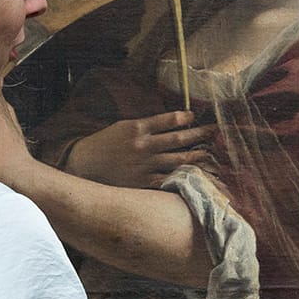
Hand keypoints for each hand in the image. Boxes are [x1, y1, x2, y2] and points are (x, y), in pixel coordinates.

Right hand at [64, 111, 215, 188]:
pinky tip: (194, 174)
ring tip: (209, 153)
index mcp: (138, 128)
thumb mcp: (123, 127)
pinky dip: (183, 176)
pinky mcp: (143, 182)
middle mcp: (144, 146)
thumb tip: (170, 123)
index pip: (169, 119)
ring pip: (179, 160)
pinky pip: (169, 179)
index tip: (195, 116)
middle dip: (200, 134)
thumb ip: (146, 126)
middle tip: (214, 130)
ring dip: (197, 155)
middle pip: (180, 139)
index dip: (187, 117)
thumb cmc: (105, 144)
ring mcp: (145, 165)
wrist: (84, 165)